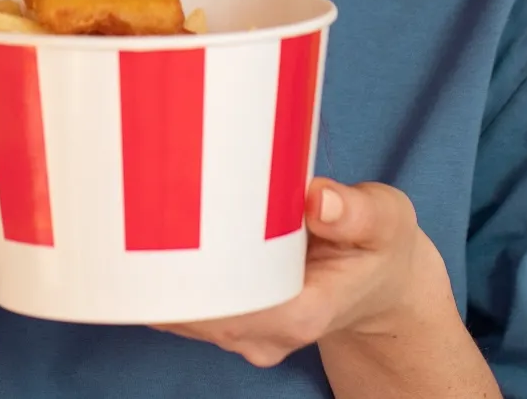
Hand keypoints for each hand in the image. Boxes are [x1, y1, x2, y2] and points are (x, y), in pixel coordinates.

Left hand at [153, 178, 456, 369]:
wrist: (379, 280)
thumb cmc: (379, 244)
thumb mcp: (385, 219)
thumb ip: (356, 211)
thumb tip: (319, 199)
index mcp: (301, 313)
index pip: (229, 304)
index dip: (192, 267)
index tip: (167, 218)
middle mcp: (266, 334)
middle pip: (194, 308)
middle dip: (162, 259)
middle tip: (143, 193)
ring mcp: (245, 333)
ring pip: (181, 309)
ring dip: (157, 264)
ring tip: (141, 201)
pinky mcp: (231, 319)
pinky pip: (183, 303)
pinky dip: (165, 270)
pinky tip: (151, 227)